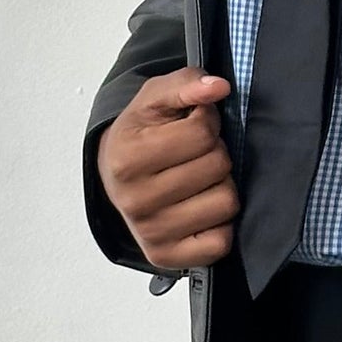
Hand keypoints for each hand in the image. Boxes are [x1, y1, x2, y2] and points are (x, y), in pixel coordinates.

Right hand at [97, 68, 239, 271]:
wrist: (115, 175)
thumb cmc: (141, 134)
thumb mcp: (155, 98)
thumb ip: (185, 84)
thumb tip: (218, 86)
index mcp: (127, 157)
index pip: (202, 132)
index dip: (207, 123)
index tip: (193, 126)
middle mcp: (135, 199)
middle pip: (218, 166)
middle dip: (215, 153)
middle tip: (195, 155)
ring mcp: (150, 232)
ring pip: (226, 202)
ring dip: (221, 186)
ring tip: (199, 180)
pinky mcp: (166, 257)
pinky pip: (222, 241)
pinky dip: (220, 223)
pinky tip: (200, 208)